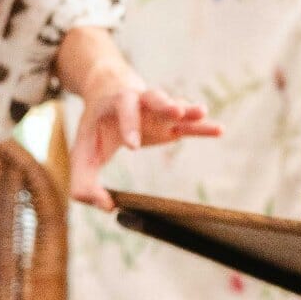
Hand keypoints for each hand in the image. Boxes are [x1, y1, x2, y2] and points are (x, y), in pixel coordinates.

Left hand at [56, 27, 221, 210]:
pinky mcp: (171, 122)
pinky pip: (189, 123)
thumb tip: (106, 206)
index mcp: (114, 105)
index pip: (122, 109)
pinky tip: (218, 129)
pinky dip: (202, 126)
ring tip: (201, 112)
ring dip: (187, 109)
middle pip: (152, 96)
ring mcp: (157, 111)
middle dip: (163, 104)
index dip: (128, 125)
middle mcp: (138, 102)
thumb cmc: (96, 129)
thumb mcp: (82, 153)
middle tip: (174, 111)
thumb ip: (83, 183)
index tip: (133, 147)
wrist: (108, 93)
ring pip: (173, 105)